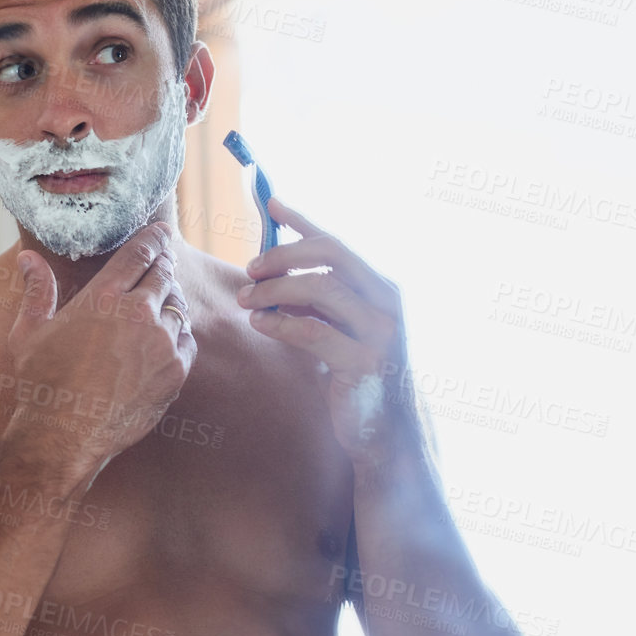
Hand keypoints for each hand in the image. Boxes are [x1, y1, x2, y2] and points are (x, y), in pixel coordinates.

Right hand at [6, 222, 196, 475]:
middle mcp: (138, 314)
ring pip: (178, 308)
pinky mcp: (175, 371)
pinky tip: (166, 339)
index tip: (160, 231)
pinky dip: (179, 336)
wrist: (66, 435)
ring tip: (161, 305)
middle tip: (162, 263)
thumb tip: (28, 258)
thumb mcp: (30, 332)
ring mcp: (161, 343)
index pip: (139, 253)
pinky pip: (187, 342)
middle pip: (164, 275)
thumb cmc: (43, 383)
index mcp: (103, 297)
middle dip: (163, 266)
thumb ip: (37, 291)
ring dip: (170, 302)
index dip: (153, 238)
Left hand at [239, 197, 413, 461]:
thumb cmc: (358, 374)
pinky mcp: (365, 363)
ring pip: (323, 288)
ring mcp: (381, 332)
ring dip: (277, 288)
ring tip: (248, 300)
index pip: (338, 242)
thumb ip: (316, 298)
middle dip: (284, 254)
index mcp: (382, 287)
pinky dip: (281, 323)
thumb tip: (274, 267)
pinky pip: (314, 331)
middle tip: (250, 268)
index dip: (304, 220)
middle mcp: (387, 302)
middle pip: (333, 254)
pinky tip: (260, 323)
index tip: (271, 204)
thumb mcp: (339, 327)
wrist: (387, 431)